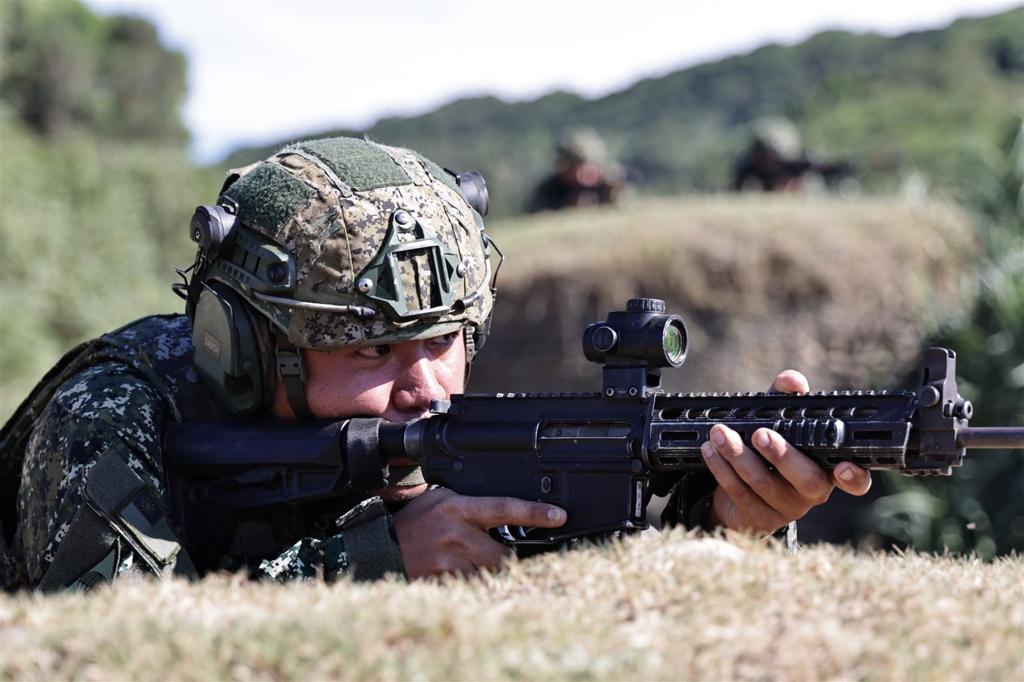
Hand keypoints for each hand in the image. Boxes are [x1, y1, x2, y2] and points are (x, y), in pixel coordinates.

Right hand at [393, 487, 566, 578]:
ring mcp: (447, 560)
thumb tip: (510, 512)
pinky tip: (453, 575)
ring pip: (488, 575)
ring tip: (464, 564)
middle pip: (503, 555)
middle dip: (501, 559)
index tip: (559, 516)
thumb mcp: (442, 499)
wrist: (380, 546)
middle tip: (485, 554)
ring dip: (484, 574)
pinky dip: (468, 586)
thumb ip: (472, 503)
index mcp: (458, 507)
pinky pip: (470, 590)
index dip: (534, 512)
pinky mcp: (440, 582)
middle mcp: (454, 532)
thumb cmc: (416, 521)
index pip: (504, 507)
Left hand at [702, 369, 871, 533]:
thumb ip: (786, 399)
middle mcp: (812, 491)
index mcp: (826, 467)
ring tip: (720, 433)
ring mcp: (786, 509)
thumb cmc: (767, 449)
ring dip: (738, 455)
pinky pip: (739, 493)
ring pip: (764, 484)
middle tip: (760, 435)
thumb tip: (793, 380)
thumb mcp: (778, 421)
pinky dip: (721, 468)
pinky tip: (711, 450)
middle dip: (783, 455)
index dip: (854, 477)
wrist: (738, 489)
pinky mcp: (758, 518)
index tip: (843, 467)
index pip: (854, 479)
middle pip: (807, 480)